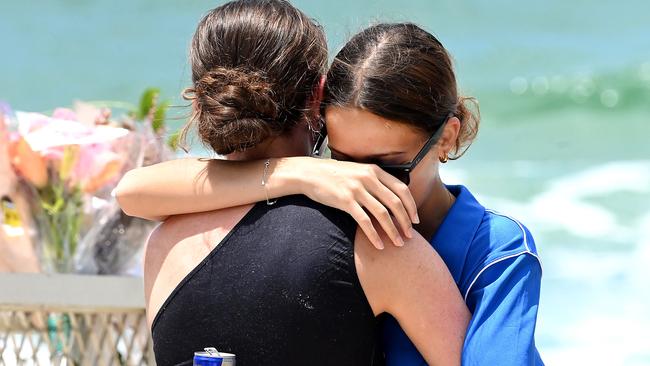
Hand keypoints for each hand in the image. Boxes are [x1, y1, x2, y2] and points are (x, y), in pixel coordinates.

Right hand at [291, 158, 418, 248]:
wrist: (310, 173)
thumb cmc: (335, 175)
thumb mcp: (358, 171)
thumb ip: (375, 181)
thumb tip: (392, 198)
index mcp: (375, 171)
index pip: (402, 189)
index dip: (411, 206)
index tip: (415, 220)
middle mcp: (368, 179)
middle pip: (395, 203)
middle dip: (405, 222)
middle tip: (409, 236)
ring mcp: (357, 190)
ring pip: (382, 214)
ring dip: (393, 231)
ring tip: (398, 243)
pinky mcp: (345, 201)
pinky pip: (364, 221)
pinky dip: (374, 235)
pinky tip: (378, 245)